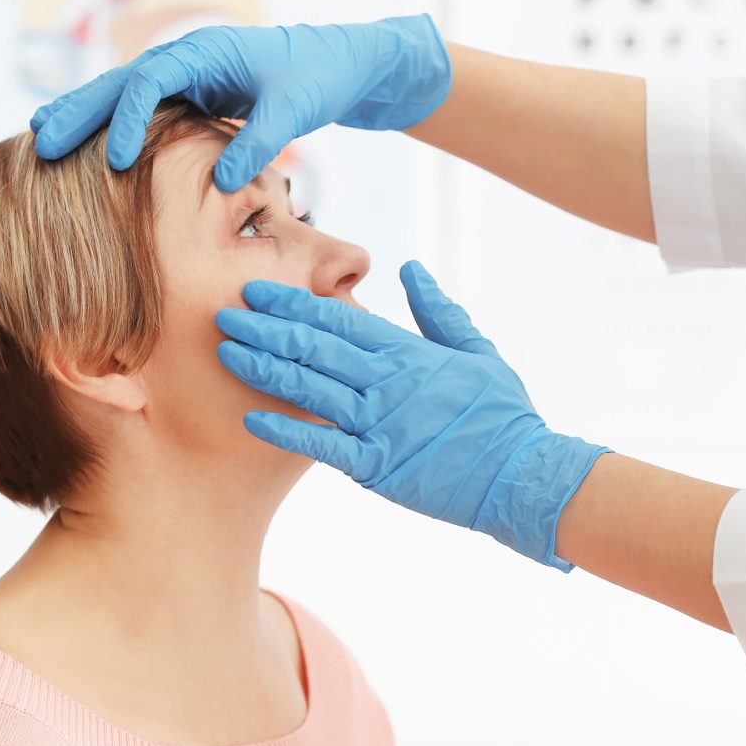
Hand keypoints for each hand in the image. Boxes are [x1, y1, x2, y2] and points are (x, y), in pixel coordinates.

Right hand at [30, 15, 450, 184]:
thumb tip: (225, 182)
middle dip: (78, 111)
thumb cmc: (317, 80)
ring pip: (120, 94)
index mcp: (206, 53)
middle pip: (118, 81)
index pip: (150, 82)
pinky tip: (83, 150)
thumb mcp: (294, 109)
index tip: (114, 161)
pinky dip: (108, 125)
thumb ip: (261, 141)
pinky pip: (138, 109)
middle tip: (39, 142)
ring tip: (41, 142)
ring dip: (82, 116)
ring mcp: (184, 76)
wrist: (337, 65)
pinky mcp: (188, 96)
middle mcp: (186, 59)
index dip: (127, 120)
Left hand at [215, 262, 607, 569]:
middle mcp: (388, 383)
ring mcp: (381, 425)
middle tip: (225, 313)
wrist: (520, 476)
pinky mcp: (378, 466)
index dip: (294, 303)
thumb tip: (410, 269)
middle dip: (266, 328)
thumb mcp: (476, 350)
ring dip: (265, 367)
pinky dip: (285, 429)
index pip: (339, 319)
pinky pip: (322, 444)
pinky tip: (251, 417)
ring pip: (310, 388)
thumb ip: (438, 310)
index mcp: (408, 353)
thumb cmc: (503, 414)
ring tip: (227, 351)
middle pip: (315, 348)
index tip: (258, 291)